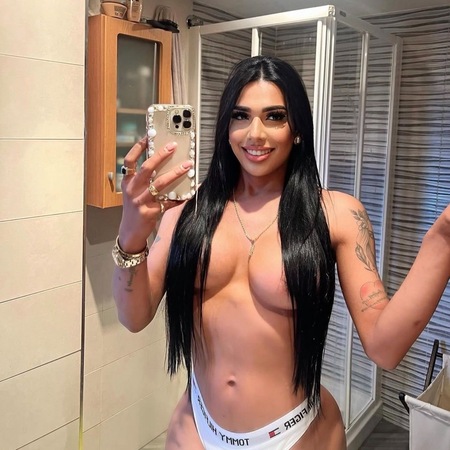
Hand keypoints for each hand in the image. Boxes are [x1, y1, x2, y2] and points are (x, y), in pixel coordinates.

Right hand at [117, 137, 193, 252]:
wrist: (130, 232)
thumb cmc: (134, 208)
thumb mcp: (133, 192)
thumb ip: (142, 179)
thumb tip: (160, 162)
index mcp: (127, 182)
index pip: (130, 160)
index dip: (138, 147)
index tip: (149, 135)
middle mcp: (132, 190)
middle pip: (147, 168)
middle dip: (161, 155)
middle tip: (173, 146)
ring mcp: (140, 201)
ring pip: (160, 183)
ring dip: (175, 173)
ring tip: (187, 165)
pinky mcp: (150, 212)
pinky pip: (168, 202)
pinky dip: (179, 198)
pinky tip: (189, 194)